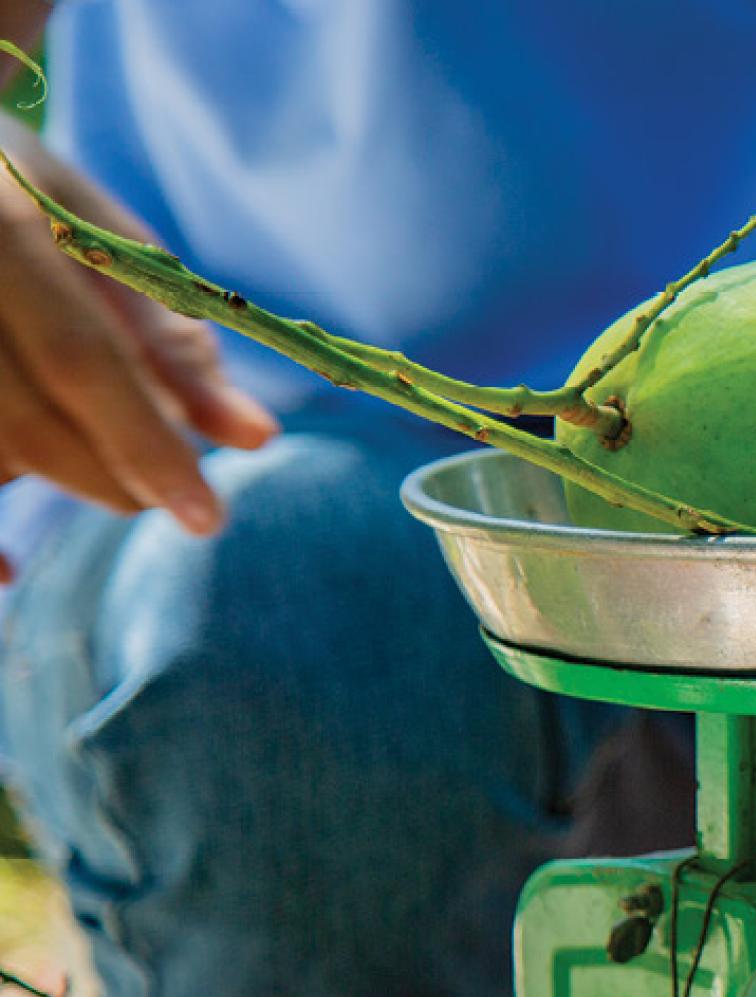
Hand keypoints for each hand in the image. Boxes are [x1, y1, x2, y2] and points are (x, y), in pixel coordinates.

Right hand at [0, 117, 275, 576]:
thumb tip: (254, 438)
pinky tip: (6, 567)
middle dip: (106, 473)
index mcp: (1, 225)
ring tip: (101, 476)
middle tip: (162, 497)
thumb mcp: (102, 239)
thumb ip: (172, 338)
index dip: (144, 443)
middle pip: (20, 416)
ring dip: (43, 481)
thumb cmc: (18, 192)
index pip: (79, 359)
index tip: (207, 515)